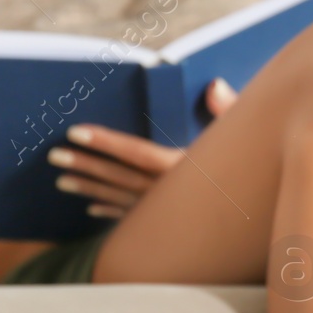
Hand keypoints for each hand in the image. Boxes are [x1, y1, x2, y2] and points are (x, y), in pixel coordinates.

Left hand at [48, 77, 236, 218]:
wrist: (258, 221)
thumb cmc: (252, 172)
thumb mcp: (244, 135)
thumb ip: (227, 109)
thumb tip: (213, 84)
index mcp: (182, 168)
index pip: (135, 152)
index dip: (104, 142)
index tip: (75, 133)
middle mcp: (168, 193)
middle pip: (118, 177)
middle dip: (85, 165)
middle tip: (54, 156)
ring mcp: (164, 213)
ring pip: (119, 198)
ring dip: (89, 188)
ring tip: (62, 180)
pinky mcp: (164, 228)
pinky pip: (130, 220)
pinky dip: (109, 211)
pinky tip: (90, 207)